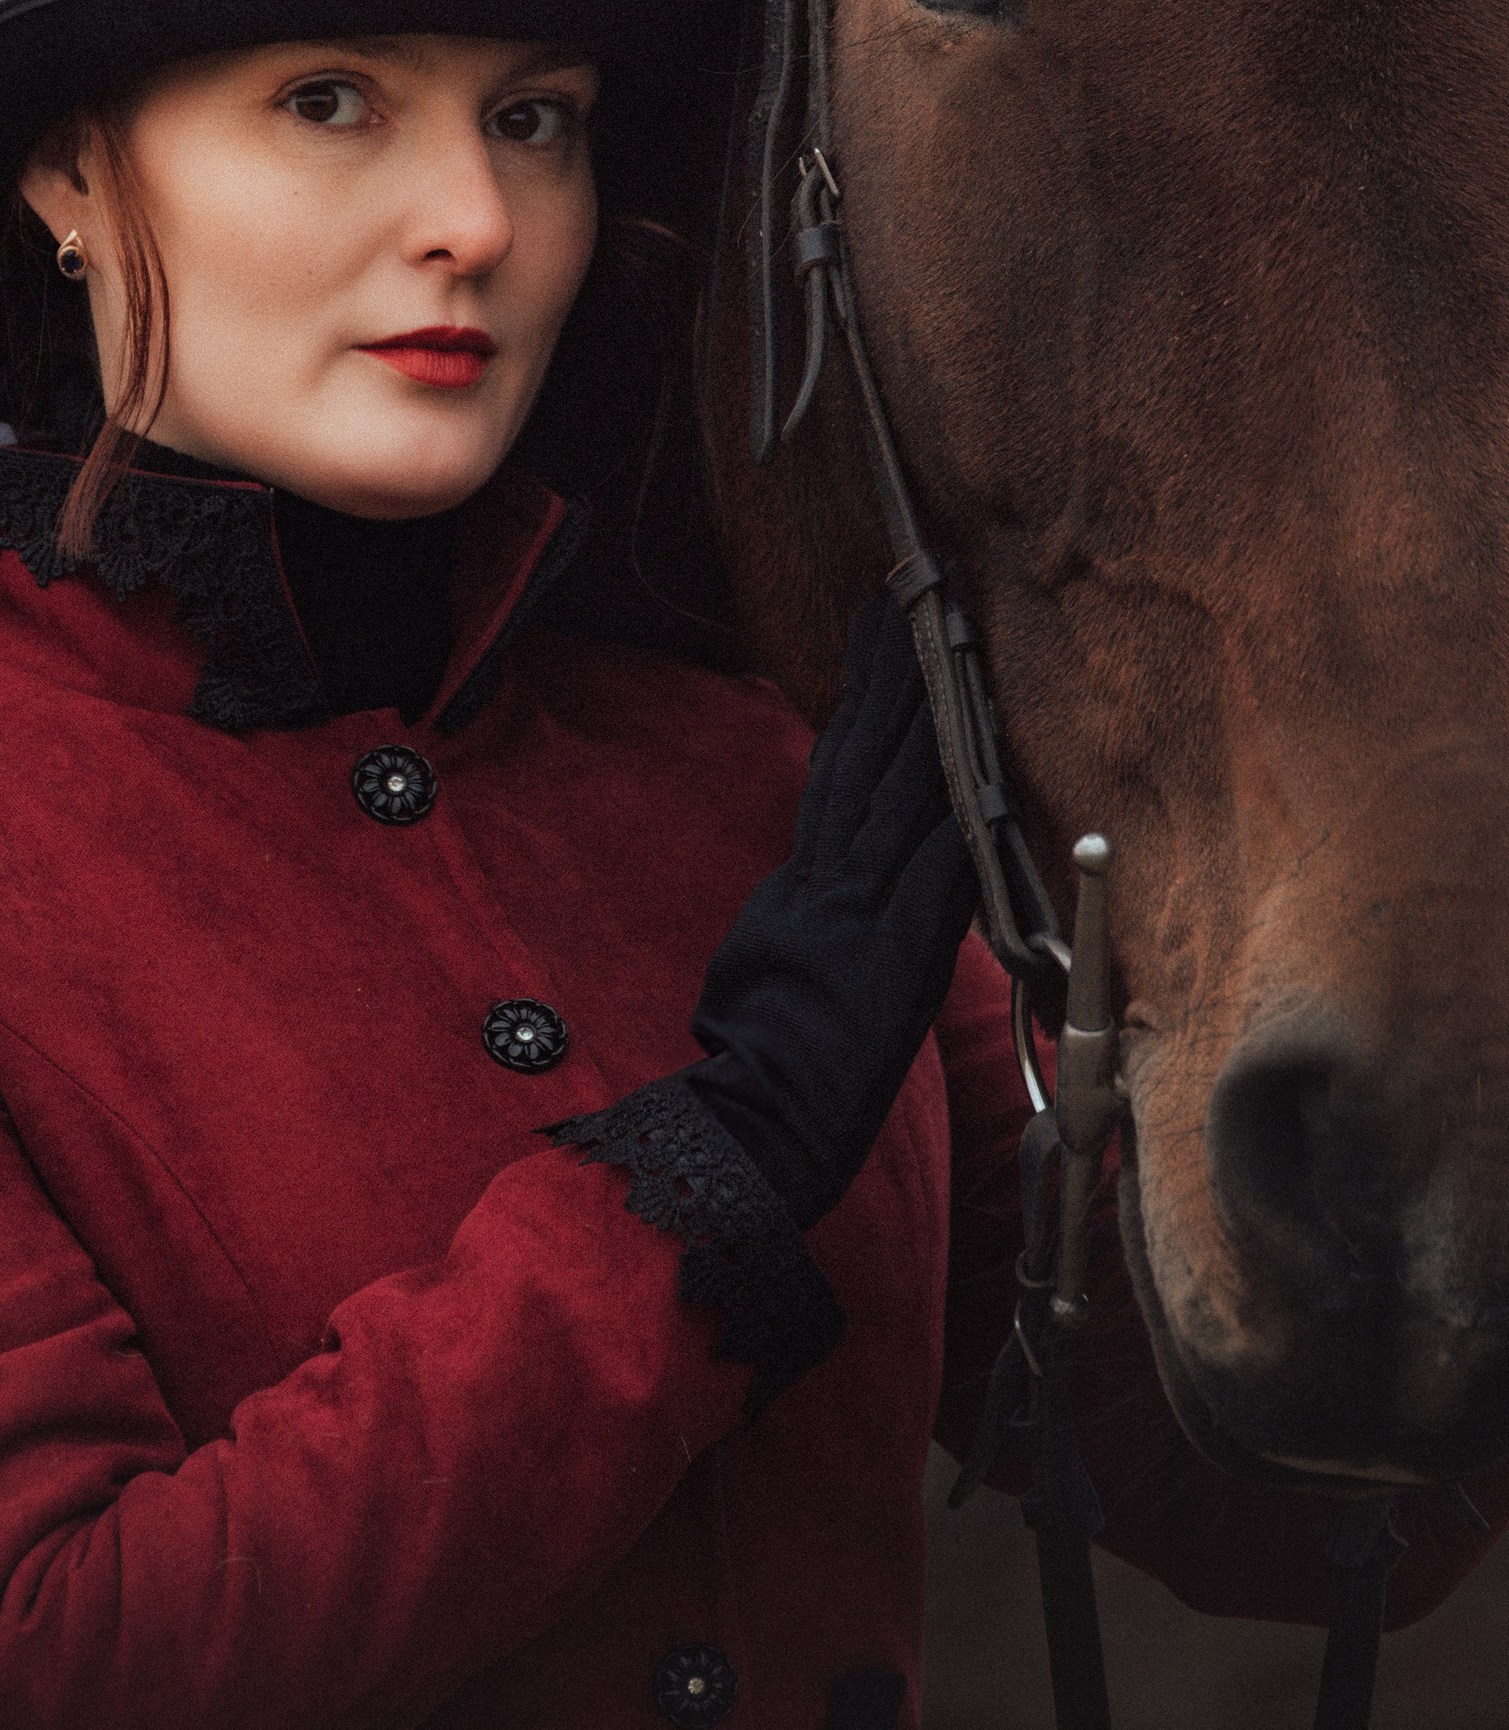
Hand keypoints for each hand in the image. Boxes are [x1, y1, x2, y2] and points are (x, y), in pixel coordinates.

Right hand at [687, 593, 976, 1228]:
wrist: (752, 1124)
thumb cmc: (757, 1068)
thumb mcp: (762, 973)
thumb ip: (796, 918)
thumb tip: (817, 883)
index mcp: (797, 892)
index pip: (833, 777)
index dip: (858, 706)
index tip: (875, 642)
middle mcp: (825, 887)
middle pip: (861, 762)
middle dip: (888, 679)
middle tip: (907, 605)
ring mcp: (858, 914)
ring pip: (896, 795)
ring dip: (923, 717)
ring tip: (943, 648)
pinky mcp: (895, 953)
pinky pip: (933, 868)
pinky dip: (955, 812)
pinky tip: (977, 761)